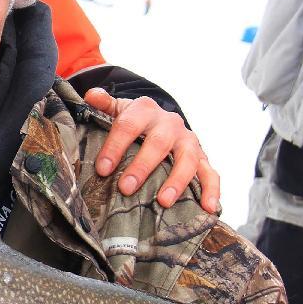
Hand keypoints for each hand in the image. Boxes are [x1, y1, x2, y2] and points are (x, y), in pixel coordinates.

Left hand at [85, 88, 219, 212]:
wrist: (160, 120)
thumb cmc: (133, 120)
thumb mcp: (118, 109)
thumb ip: (104, 104)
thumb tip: (90, 95)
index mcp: (145, 110)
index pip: (128, 125)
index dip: (115, 147)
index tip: (102, 169)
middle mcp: (170, 123)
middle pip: (157, 143)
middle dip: (142, 166)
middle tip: (126, 188)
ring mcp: (188, 140)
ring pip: (187, 159)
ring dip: (176, 181)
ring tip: (163, 201)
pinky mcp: (202, 157)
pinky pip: (210, 173)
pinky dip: (212, 190)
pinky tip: (208, 208)